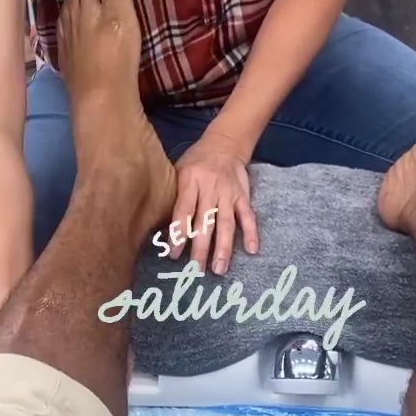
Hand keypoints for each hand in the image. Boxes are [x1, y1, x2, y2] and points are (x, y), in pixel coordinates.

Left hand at [169, 131, 257, 273]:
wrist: (225, 143)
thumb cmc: (195, 162)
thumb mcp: (177, 172)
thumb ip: (174, 198)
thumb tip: (163, 231)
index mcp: (190, 182)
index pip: (183, 212)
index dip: (178, 234)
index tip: (174, 255)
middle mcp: (210, 189)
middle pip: (205, 223)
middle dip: (200, 249)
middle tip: (196, 271)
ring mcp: (228, 194)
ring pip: (226, 224)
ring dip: (223, 248)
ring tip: (220, 269)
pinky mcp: (243, 196)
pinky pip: (248, 216)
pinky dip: (252, 233)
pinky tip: (252, 251)